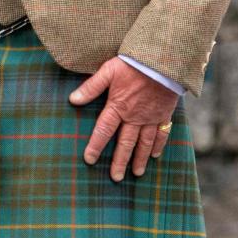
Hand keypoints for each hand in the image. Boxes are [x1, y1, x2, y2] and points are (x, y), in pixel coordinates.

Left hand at [69, 57, 178, 182]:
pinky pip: (162, 134)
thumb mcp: (108, 71)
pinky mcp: (164, 113)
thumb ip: (91, 87)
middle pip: (125, 143)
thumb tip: (72, 99)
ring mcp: (151, 117)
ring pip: (144, 143)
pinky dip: (158, 145)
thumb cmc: (134, 63)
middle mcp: (134, 117)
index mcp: (118, 107)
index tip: (89, 160)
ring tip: (136, 173)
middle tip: (116, 178)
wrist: (163, 60)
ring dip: (139, 159)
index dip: (95, 146)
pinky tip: (155, 155)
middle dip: (119, 161)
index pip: (104, 131)